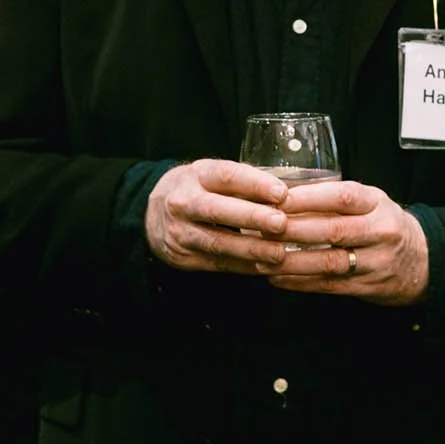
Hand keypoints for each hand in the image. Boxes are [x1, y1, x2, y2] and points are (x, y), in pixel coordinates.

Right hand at [145, 159, 292, 275]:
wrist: (152, 214)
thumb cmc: (197, 190)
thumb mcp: (213, 176)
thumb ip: (246, 183)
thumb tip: (292, 193)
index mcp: (197, 175)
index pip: (226, 176)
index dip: (254, 184)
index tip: (281, 192)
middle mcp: (184, 202)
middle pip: (217, 210)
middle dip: (251, 217)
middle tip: (281, 223)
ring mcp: (180, 232)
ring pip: (216, 242)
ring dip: (250, 249)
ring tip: (278, 254)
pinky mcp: (183, 257)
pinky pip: (217, 264)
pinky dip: (244, 267)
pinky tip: (266, 268)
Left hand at [266, 179, 428, 305]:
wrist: (423, 261)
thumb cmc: (384, 224)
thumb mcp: (369, 202)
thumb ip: (333, 198)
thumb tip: (283, 193)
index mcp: (376, 203)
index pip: (342, 196)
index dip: (308, 198)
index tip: (277, 199)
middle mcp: (380, 231)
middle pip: (333, 230)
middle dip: (293, 230)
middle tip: (261, 228)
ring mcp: (376, 262)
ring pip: (329, 262)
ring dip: (291, 261)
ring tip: (262, 258)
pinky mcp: (368, 287)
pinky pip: (330, 286)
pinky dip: (300, 282)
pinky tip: (278, 278)